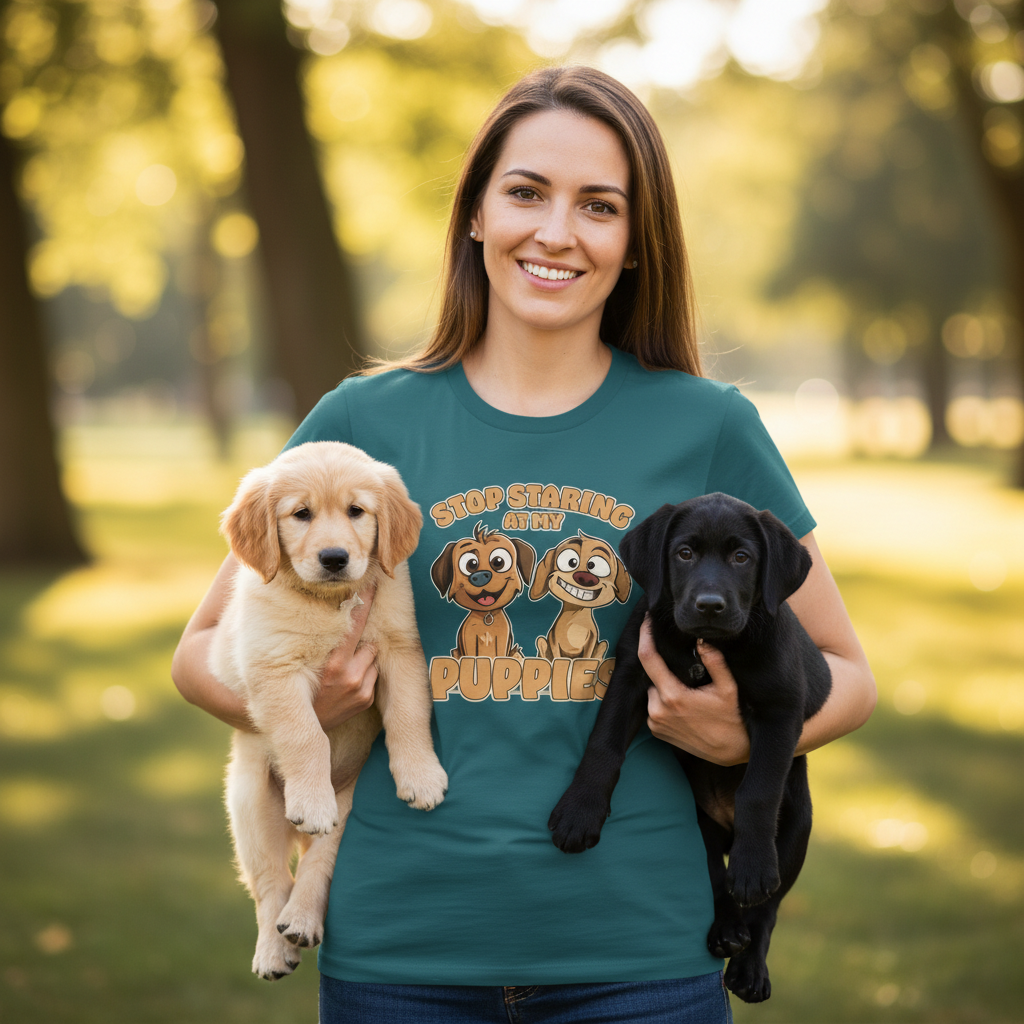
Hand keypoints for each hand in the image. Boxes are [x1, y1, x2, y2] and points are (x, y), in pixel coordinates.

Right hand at [312, 587, 378, 731]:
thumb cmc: (301, 688)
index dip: (364, 603)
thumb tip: (334, 615)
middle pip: (367, 643)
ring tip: (343, 671)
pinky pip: (373, 675)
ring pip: (372, 658)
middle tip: (346, 648)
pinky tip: (348, 683)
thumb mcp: (305, 664)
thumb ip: (320, 643)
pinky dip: (365, 674)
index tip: (372, 584)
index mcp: (333, 664)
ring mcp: (361, 689)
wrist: (304, 725)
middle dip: (360, 643)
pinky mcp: (366, 699)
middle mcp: (350, 676)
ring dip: (363, 659)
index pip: (354, 626)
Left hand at [640, 617, 749, 765]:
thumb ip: (715, 661)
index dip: (645, 635)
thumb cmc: (732, 719)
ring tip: (689, 693)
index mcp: (673, 696)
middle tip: (686, 671)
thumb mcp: (728, 688)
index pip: (648, 658)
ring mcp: (655, 722)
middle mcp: (658, 710)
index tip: (646, 619)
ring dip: (665, 686)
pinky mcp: (656, 731)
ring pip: (653, 690)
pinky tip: (684, 706)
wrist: (731, 752)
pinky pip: (654, 706)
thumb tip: (701, 640)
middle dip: (665, 668)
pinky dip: (664, 701)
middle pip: (652, 675)